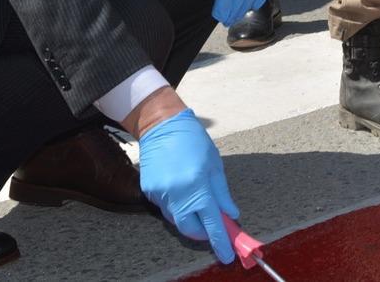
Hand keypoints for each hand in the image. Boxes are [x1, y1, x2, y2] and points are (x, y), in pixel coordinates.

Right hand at [138, 109, 239, 263]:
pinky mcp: (149, 192)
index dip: (220, 240)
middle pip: (189, 229)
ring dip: (190, 217)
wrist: (162, 125)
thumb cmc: (193, 140)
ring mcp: (160, 194)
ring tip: (198, 199)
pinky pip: (166, 208)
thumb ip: (222, 193)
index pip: (211, 221)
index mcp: (197, 184)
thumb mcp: (215, 164)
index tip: (227, 254)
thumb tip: (230, 215)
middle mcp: (176, 193)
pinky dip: (178, 206)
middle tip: (213, 227)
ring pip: (177, 219)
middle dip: (203, 232)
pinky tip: (182, 188)